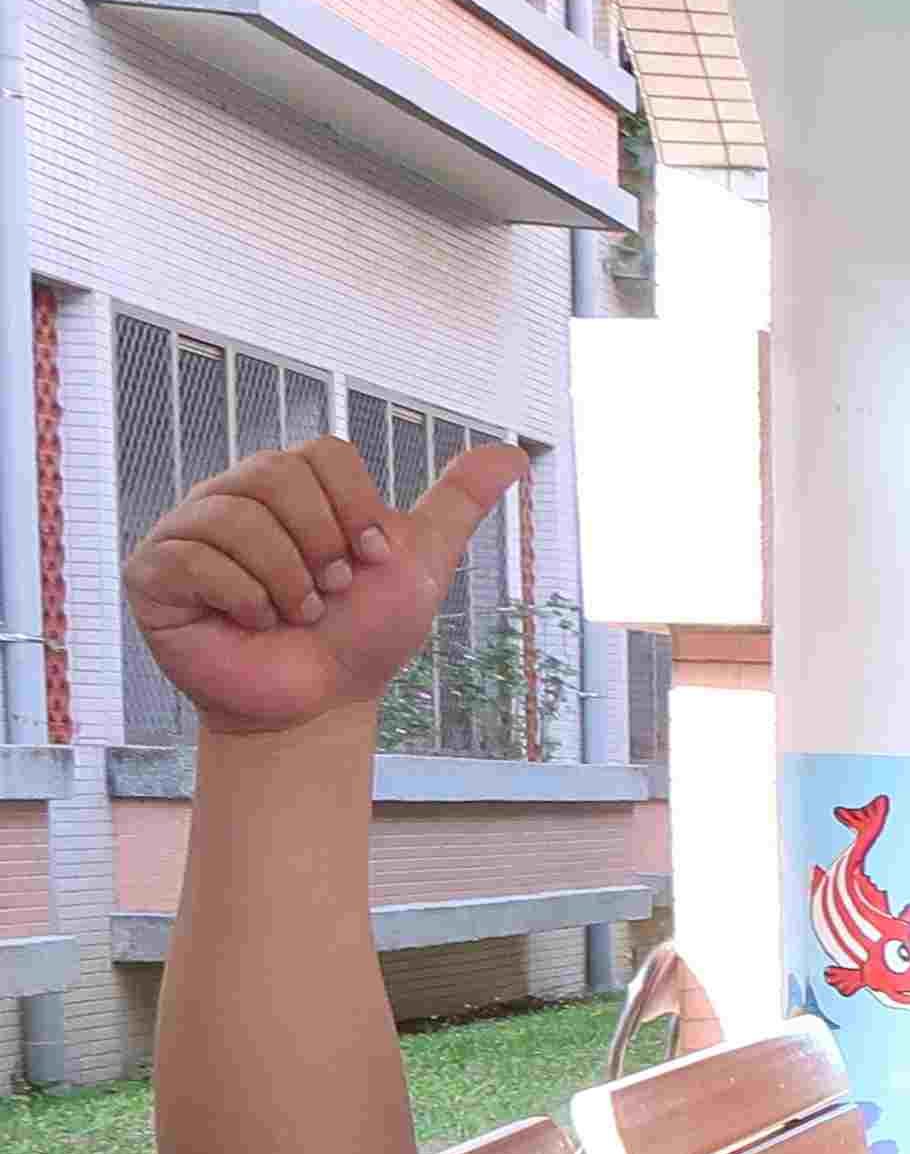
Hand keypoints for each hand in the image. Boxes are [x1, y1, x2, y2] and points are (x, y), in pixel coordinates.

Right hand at [128, 436, 527, 733]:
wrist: (322, 700)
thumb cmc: (363, 631)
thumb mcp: (420, 561)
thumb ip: (458, 503)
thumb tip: (511, 454)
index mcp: (289, 483)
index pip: (324, 453)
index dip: (358, 512)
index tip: (371, 561)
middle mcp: (232, 494)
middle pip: (279, 475)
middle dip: (325, 546)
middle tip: (332, 592)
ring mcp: (188, 530)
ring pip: (238, 518)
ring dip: (289, 580)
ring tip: (298, 613)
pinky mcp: (154, 571)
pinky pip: (196, 560)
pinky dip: (243, 598)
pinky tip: (254, 621)